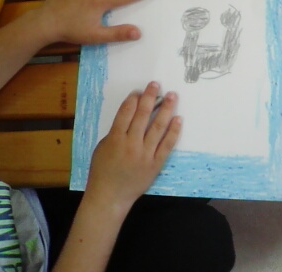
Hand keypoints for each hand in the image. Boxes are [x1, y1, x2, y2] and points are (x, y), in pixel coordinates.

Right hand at [85, 82, 181, 212]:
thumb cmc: (103, 171)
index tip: (140, 91)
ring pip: (158, 127)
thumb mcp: (102, 147)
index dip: (134, 99)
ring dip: (166, 109)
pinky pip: (167, 144)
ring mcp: (145, 154)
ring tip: (172, 96)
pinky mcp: (156, 163)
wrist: (110, 197)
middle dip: (150, 98)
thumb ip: (116, 131)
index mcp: (115, 139)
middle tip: (157, 85)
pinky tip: (178, 119)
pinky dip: (173, 131)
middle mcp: (131, 144)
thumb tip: (131, 114)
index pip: (126, 113)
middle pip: (142, 116)